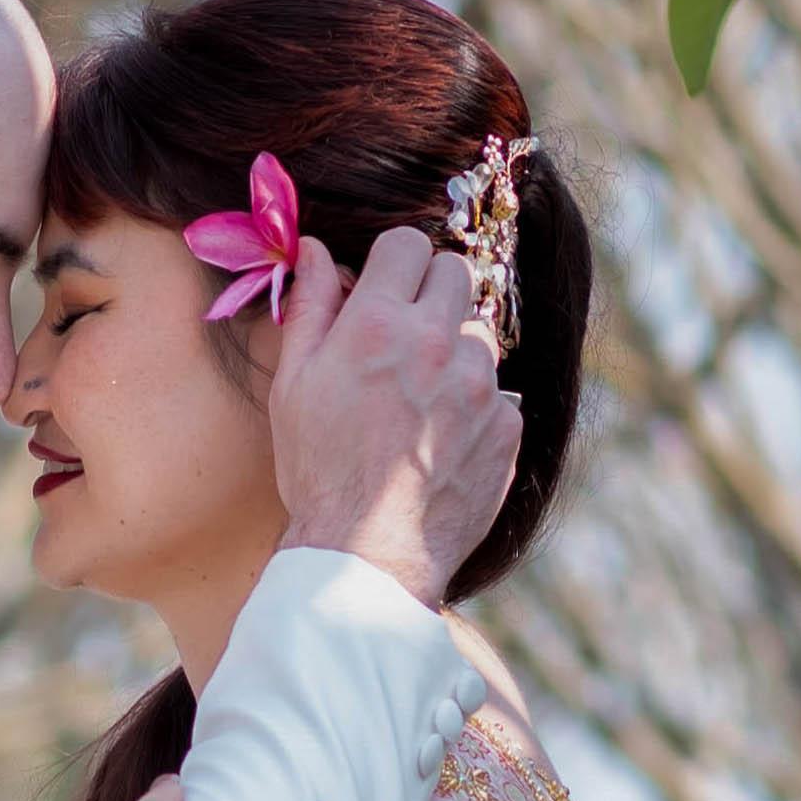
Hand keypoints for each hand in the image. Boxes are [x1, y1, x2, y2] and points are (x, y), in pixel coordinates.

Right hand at [269, 226, 521, 610]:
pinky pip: (499, 392)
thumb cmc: (319, 473)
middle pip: (455, 272)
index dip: (393, 263)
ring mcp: (480, 386)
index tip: (383, 289)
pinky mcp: (507, 426)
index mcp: (379, 324)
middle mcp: (438, 343)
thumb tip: (315, 249)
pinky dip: (476, 406)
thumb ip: (311, 307)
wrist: (367, 557)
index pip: (408, 243)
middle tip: (404, 338)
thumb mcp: (293, 385)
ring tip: (421, 400)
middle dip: (429, 293)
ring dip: (456, 351)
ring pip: (480, 333)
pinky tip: (441, 440)